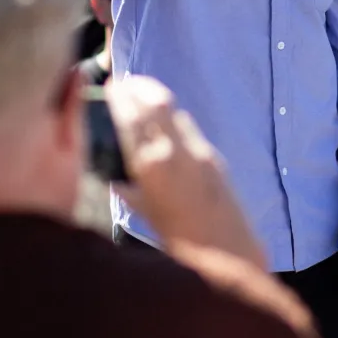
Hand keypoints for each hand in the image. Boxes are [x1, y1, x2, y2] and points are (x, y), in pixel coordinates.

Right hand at [107, 75, 265, 270]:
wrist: (228, 254)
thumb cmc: (175, 243)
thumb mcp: (142, 213)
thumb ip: (127, 186)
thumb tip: (112, 167)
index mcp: (153, 165)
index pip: (133, 117)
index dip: (120, 98)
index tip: (109, 86)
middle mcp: (178, 150)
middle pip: (159, 103)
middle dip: (140, 88)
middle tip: (124, 83)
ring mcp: (201, 151)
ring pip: (176, 113)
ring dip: (156, 101)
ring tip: (139, 98)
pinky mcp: (215, 157)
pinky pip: (189, 130)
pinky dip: (172, 120)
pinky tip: (162, 127)